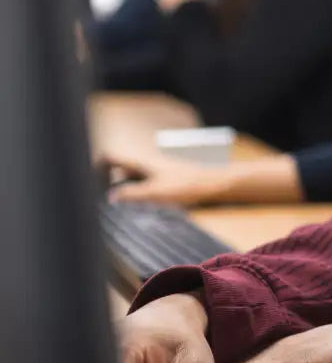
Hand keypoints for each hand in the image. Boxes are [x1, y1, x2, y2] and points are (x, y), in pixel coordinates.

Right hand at [105, 150, 230, 206]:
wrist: (214, 182)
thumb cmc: (186, 185)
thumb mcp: (154, 192)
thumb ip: (131, 194)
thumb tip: (109, 197)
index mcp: (141, 162)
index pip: (111, 156)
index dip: (96, 166)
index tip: (86, 182)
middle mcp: (146, 163)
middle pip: (118, 167)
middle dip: (106, 180)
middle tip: (100, 200)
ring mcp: (156, 169)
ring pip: (131, 176)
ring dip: (122, 188)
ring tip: (116, 206)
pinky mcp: (164, 177)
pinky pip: (142, 182)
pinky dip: (135, 191)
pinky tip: (138, 205)